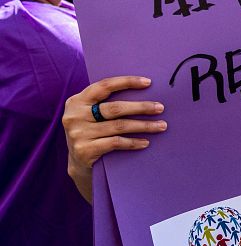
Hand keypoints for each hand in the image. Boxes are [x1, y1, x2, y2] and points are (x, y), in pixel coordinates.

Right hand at [63, 76, 166, 203]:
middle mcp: (75, 116)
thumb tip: (144, 91)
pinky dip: (133, 142)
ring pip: (119, 126)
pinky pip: (116, 143)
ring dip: (143, 126)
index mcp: (77, 101)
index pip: (104, 86)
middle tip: (160, 108)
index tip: (148, 82)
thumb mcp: (92, 114)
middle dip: (141, 107)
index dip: (127, 82)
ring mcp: (78, 134)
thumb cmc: (92, 132)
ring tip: (161, 126)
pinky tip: (146, 142)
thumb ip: (107, 102)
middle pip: (115, 108)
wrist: (77, 163)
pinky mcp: (84, 150)